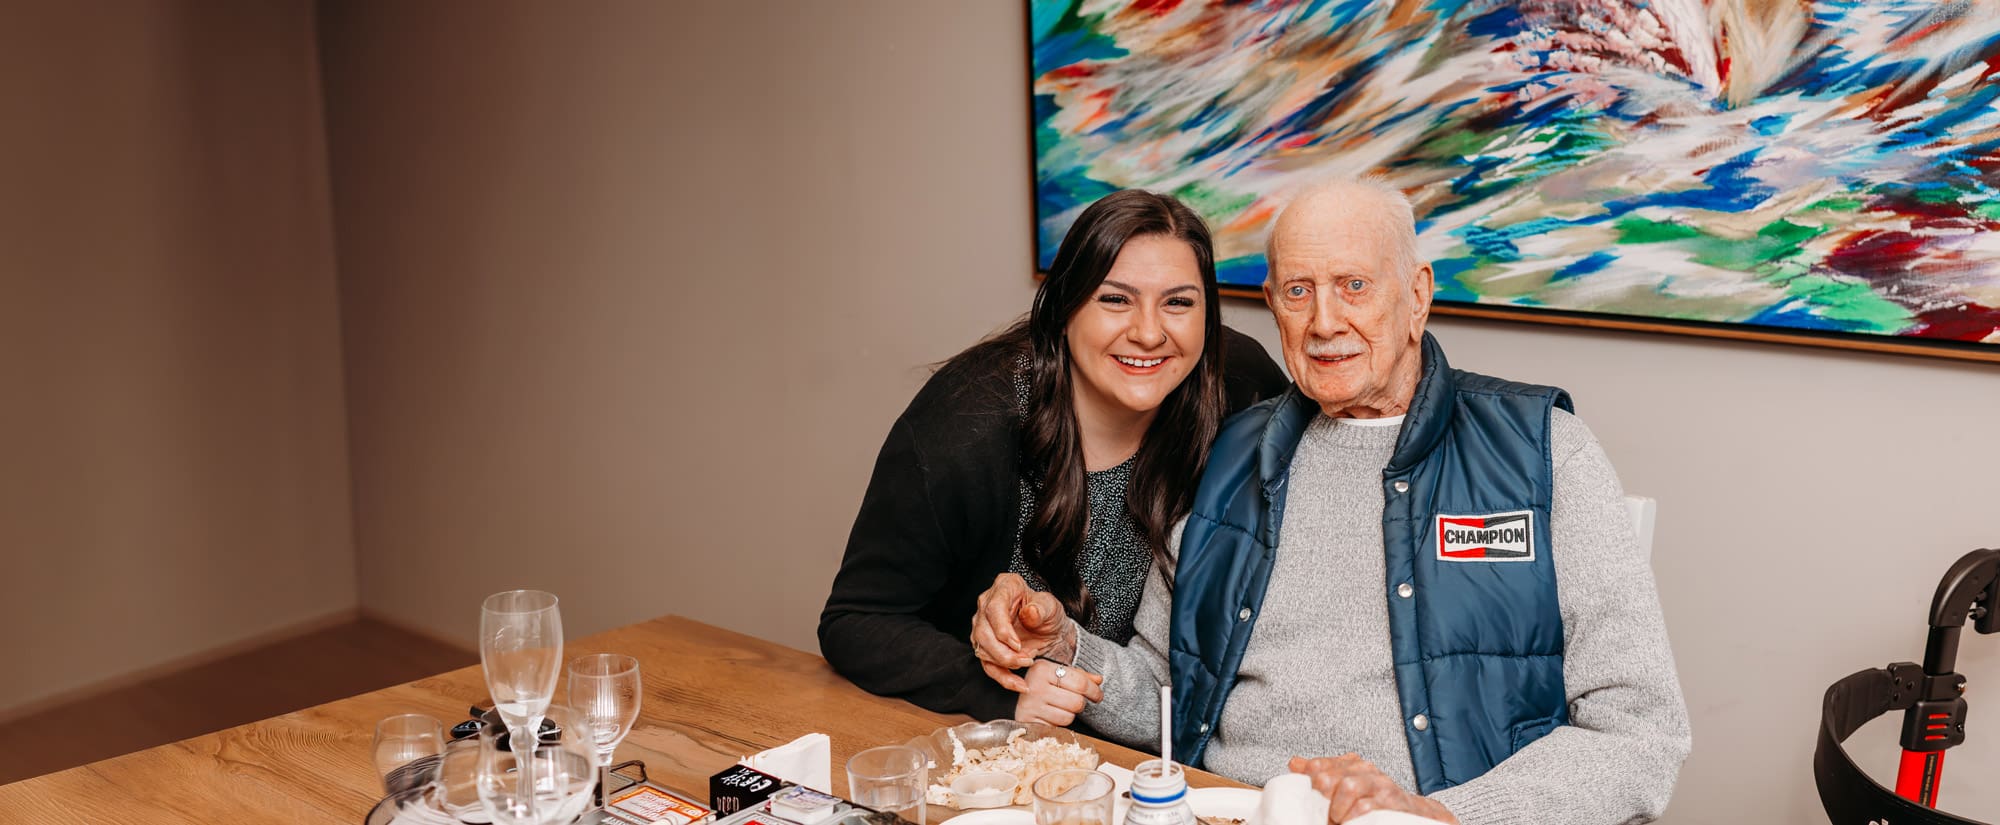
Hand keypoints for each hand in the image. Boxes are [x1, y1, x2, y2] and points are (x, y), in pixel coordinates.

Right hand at [971, 573, 1068, 690]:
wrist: (1051, 630)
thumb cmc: (1048, 614)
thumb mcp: (1052, 607)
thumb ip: (1041, 609)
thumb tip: (1029, 613)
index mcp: (1004, 587)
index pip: (993, 609)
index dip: (1002, 630)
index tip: (1018, 645)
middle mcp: (987, 605)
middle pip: (983, 633)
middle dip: (1003, 652)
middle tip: (1026, 659)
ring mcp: (983, 626)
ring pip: (982, 650)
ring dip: (1004, 664)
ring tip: (1027, 663)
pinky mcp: (986, 646)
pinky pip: (988, 665)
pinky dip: (1003, 678)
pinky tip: (1019, 684)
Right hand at [1012, 659, 1103, 726]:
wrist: (1015, 696)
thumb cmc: (1042, 683)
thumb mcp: (1059, 673)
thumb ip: (1081, 676)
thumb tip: (1099, 680)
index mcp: (1043, 669)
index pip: (1080, 683)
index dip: (1094, 691)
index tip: (1098, 696)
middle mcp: (1034, 686)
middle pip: (1077, 702)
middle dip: (1080, 703)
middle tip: (1075, 701)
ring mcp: (1030, 706)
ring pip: (1068, 717)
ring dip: (1069, 714)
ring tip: (1061, 707)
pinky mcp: (1027, 722)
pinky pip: (1056, 728)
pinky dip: (1058, 723)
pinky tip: (1051, 715)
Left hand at [1287, 755, 1458, 824]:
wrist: (1413, 812)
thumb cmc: (1376, 800)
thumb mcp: (1347, 782)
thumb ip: (1322, 772)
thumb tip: (1294, 763)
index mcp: (1351, 763)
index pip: (1318, 765)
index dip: (1309, 783)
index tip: (1308, 798)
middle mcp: (1365, 770)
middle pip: (1328, 776)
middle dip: (1321, 798)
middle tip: (1322, 813)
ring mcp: (1379, 784)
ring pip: (1347, 786)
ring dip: (1338, 809)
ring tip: (1339, 819)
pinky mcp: (1391, 801)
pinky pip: (1365, 807)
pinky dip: (1354, 817)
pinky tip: (1351, 822)